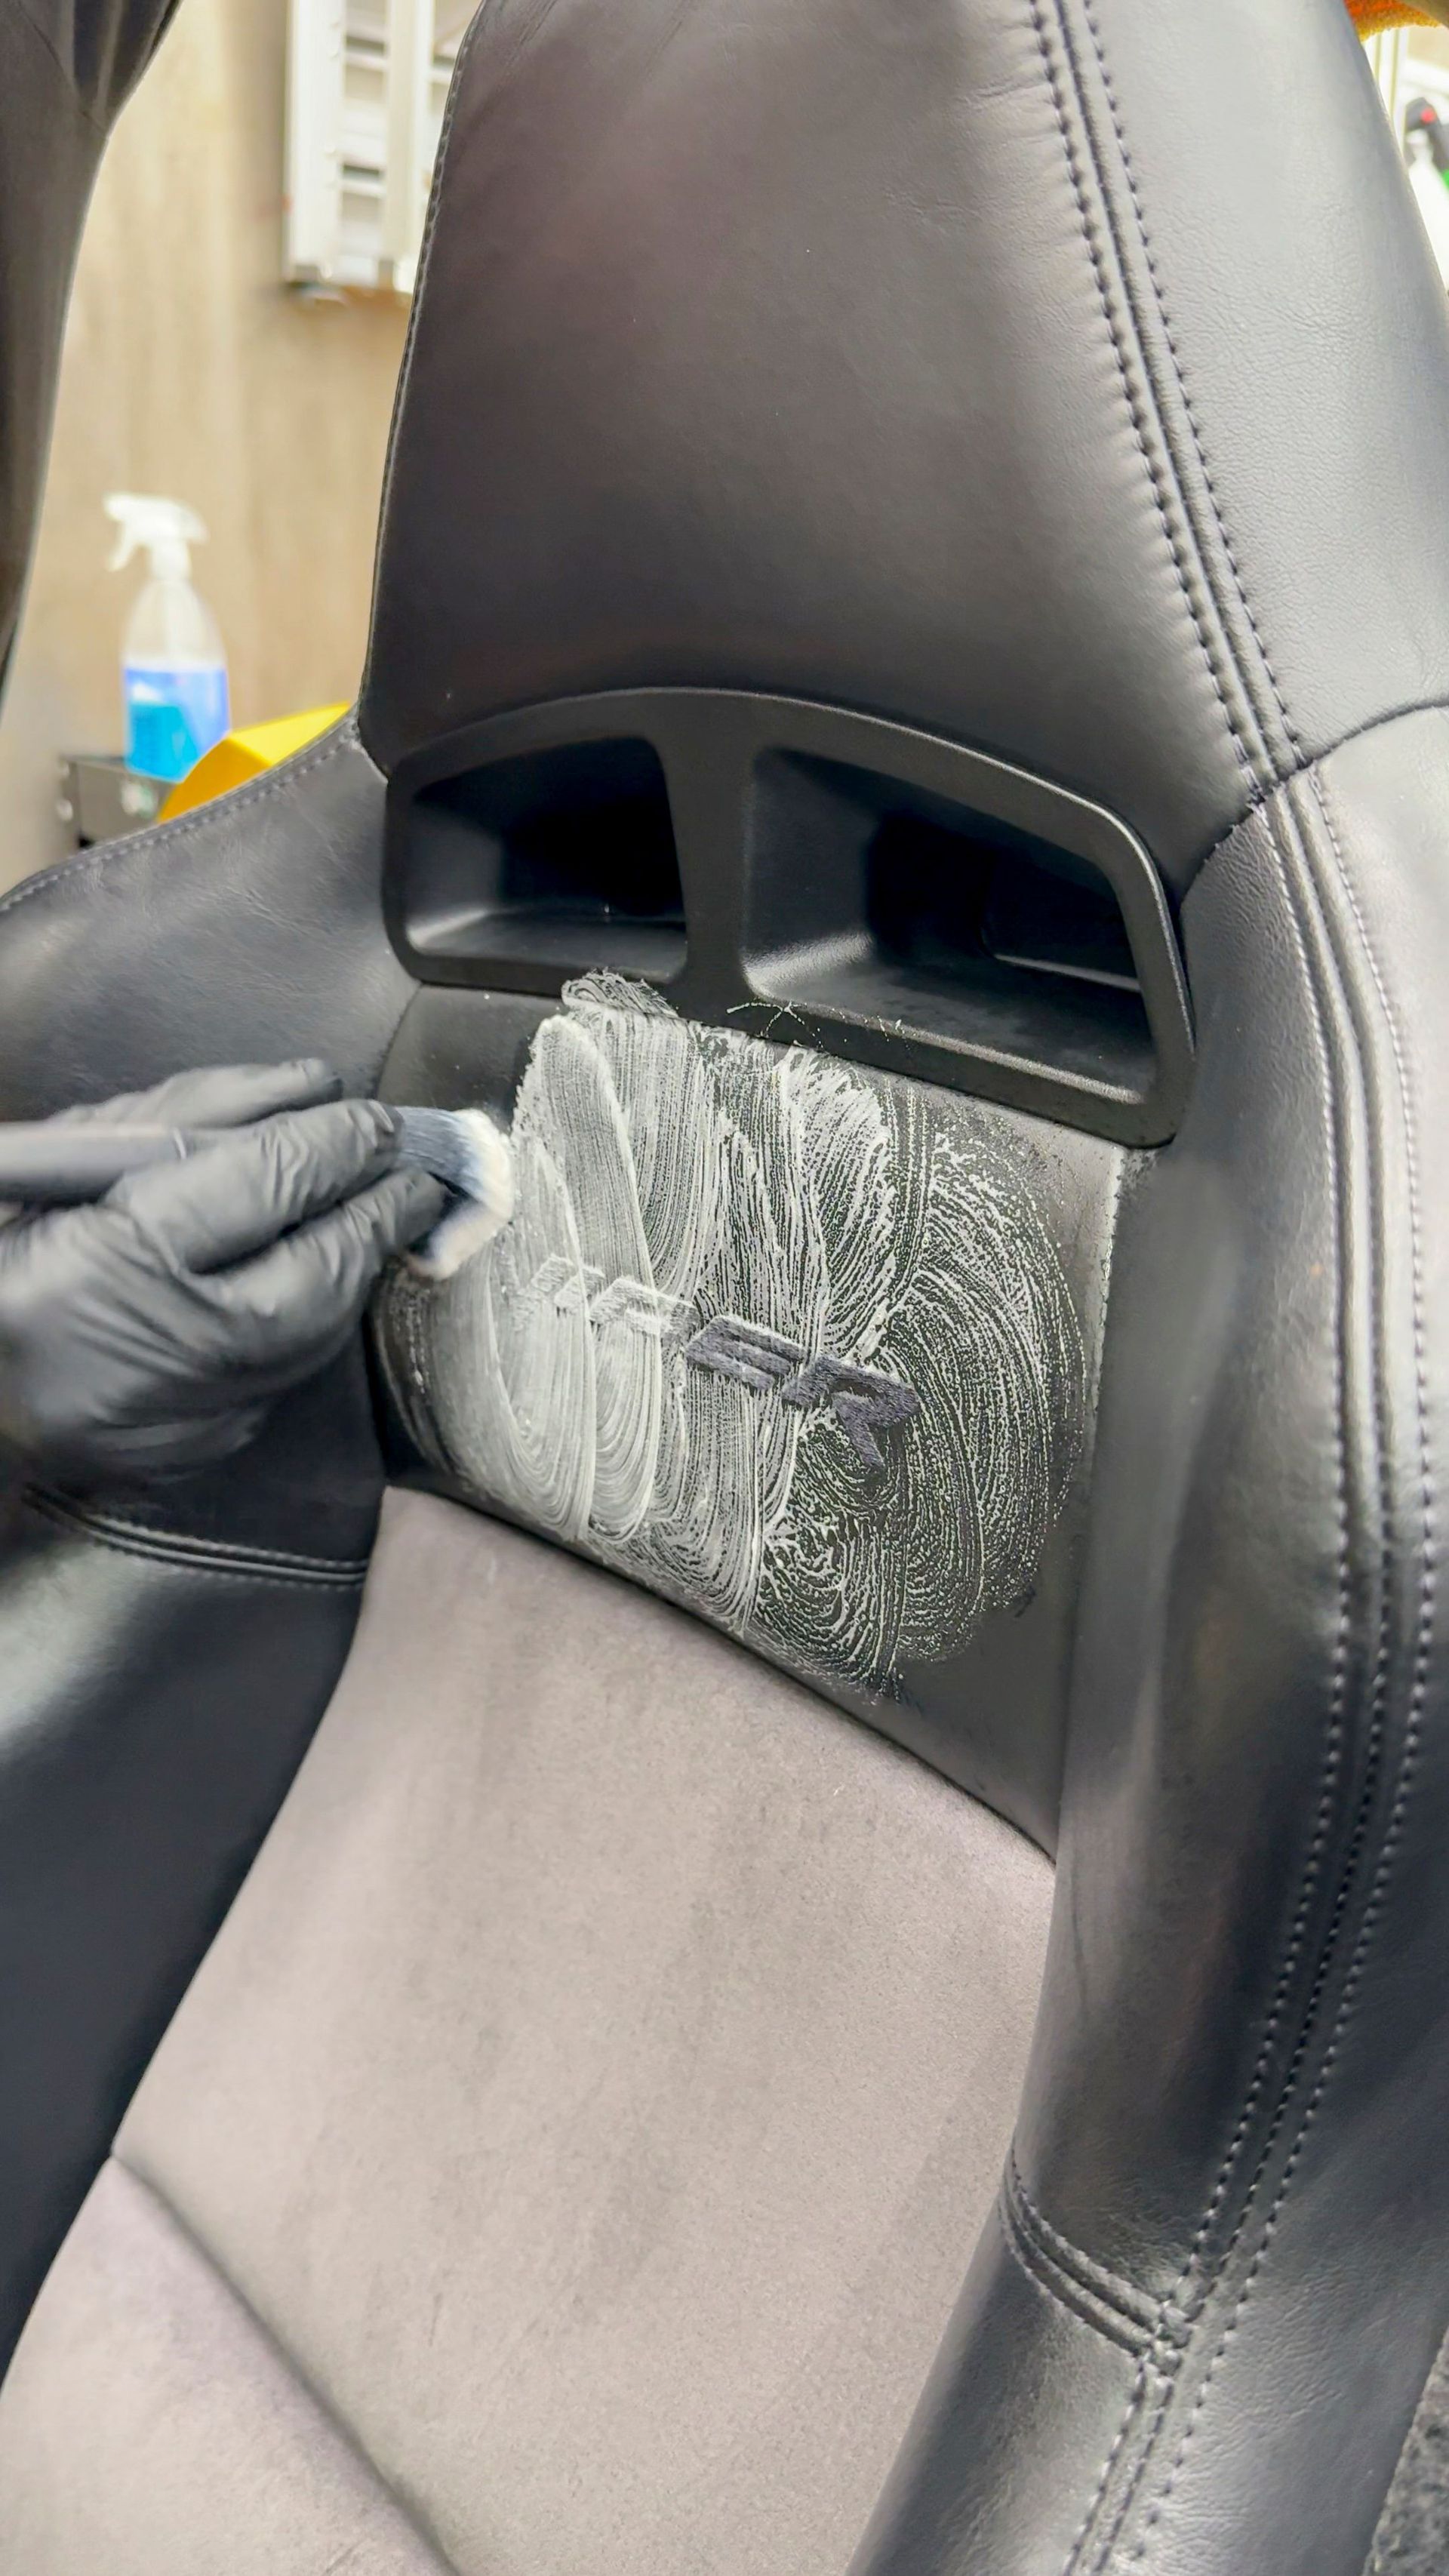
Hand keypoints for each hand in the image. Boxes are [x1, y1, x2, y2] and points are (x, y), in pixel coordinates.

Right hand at [0, 1062, 444, 1484]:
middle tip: (413, 1170)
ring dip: (358, 1270)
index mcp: (113, 1258)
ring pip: (318, 1338)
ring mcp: (182, 1416)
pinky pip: (284, 1380)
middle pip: (318, 1273)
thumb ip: (192, 1114)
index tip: (376, 1119)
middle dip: (377, 1212)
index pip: (268, 1184)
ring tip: (381, 1217)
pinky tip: (322, 1283)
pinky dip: (311, 1326)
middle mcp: (160, 1348)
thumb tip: (312, 1087)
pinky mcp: (198, 1451)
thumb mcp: (71, 1156)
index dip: (339, 1144)